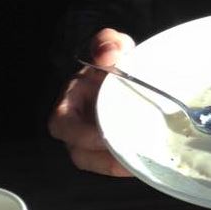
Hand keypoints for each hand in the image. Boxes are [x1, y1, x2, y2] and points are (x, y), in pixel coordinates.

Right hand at [48, 28, 134, 175]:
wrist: (128, 71)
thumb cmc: (113, 61)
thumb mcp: (112, 46)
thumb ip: (109, 43)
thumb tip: (109, 54)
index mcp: (70, 102)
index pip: (62, 125)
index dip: (81, 134)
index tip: (105, 135)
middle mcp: (77, 126)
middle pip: (80, 153)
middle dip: (103, 159)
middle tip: (129, 157)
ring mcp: (94, 141)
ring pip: (98, 163)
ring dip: (118, 166)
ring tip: (141, 164)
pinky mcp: (111, 150)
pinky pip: (114, 164)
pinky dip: (130, 165)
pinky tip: (148, 162)